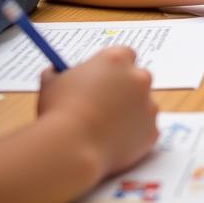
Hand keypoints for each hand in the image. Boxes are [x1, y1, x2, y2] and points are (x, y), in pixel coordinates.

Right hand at [38, 46, 157, 178]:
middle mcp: (138, 78)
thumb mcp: (51, 84)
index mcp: (116, 59)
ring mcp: (148, 105)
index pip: (125, 55)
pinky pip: (144, 131)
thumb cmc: (59, 112)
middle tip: (105, 106)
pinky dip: (133, 137)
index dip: (113, 69)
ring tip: (104, 129)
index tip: (103, 80)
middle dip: (125, 91)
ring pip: (143, 107)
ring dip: (130, 114)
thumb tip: (55, 71)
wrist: (71, 148)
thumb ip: (58, 73)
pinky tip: (112, 143)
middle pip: (138, 79)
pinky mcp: (152, 131)